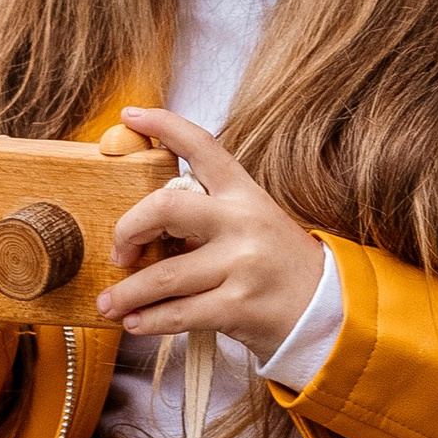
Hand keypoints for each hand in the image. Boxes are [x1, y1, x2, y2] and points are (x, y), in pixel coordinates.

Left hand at [98, 109, 324, 356]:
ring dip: (126, 293)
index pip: (202, 145)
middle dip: (127, 229)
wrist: (328, 311)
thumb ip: (207, 215)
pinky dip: (147, 322)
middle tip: (118, 252)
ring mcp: (242, 265)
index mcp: (244, 193)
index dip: (163, 124)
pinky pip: (178, 314)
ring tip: (109, 303)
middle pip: (165, 208)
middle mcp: (242, 222)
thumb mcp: (252, 223)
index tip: (131, 115)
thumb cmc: (278, 265)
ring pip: (164, 275)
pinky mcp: (239, 306)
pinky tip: (134, 323)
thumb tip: (146, 224)